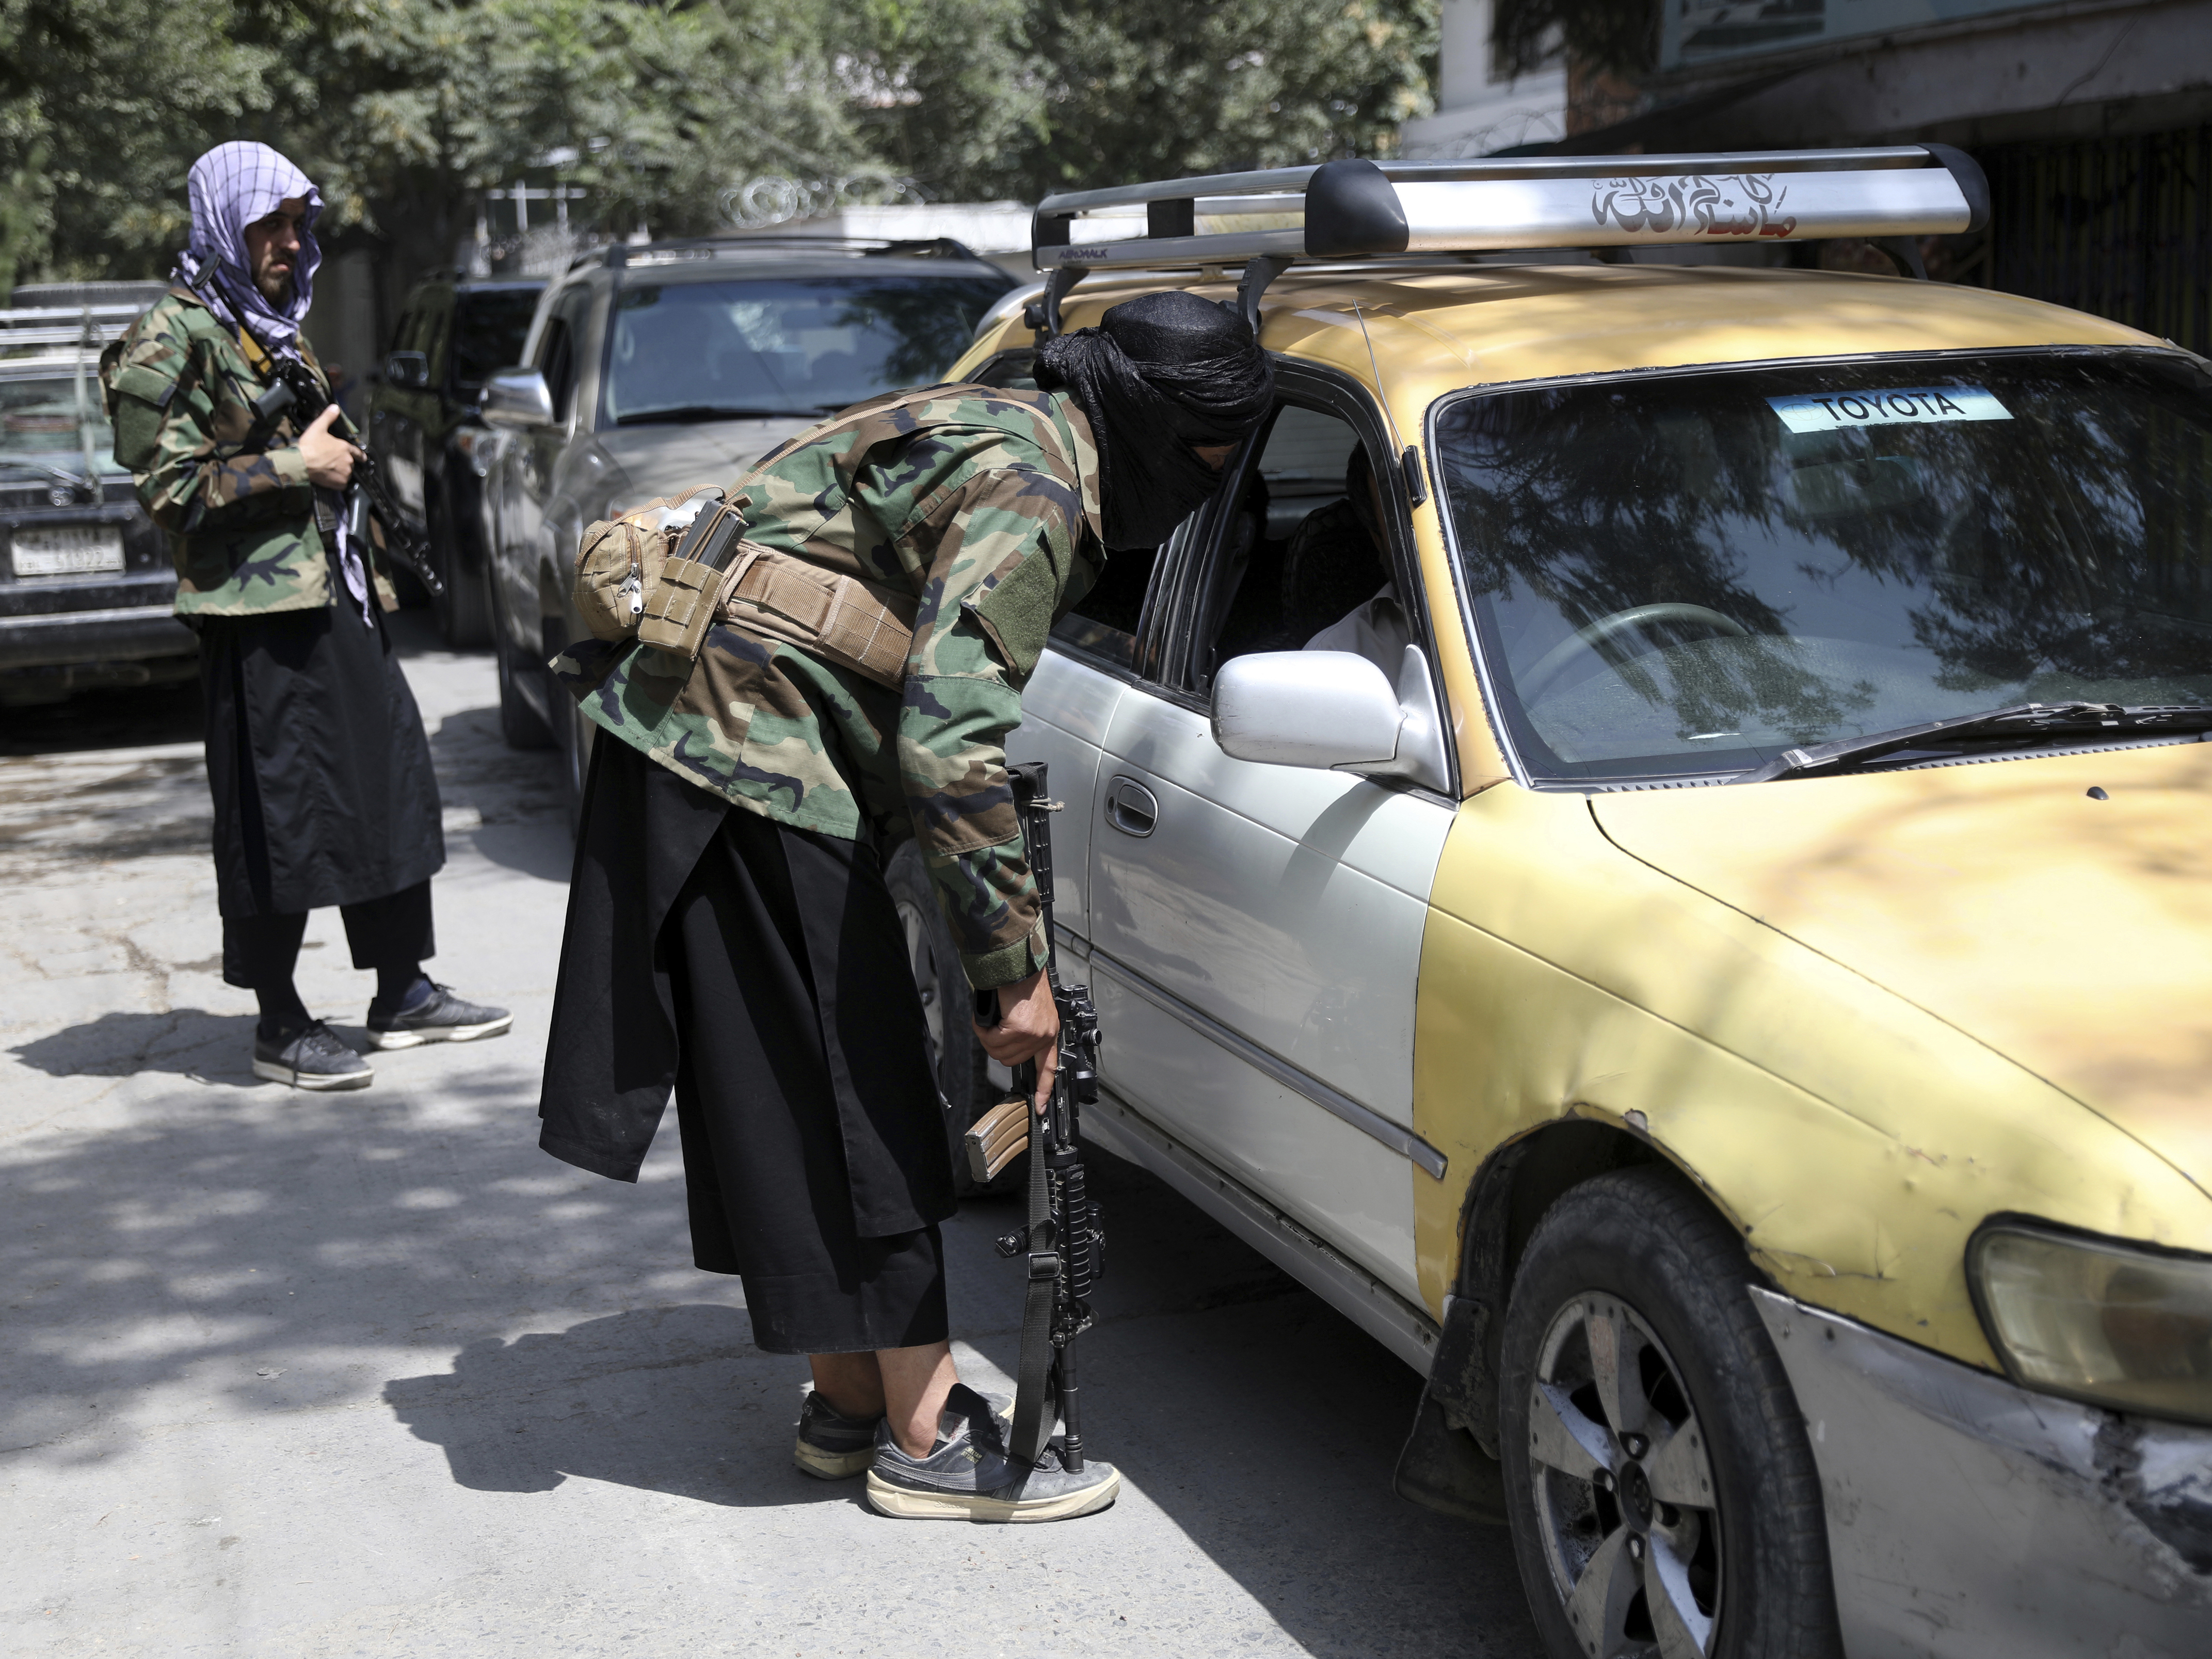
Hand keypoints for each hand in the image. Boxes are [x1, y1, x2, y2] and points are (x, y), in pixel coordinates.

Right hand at [299, 404, 361, 489]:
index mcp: (345, 448)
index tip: (362, 458)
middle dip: (343, 463)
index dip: (359, 456)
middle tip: (332, 463)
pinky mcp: (339, 483)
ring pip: (346, 474)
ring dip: (341, 473)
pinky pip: (342, 484)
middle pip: (350, 464)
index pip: (358, 453)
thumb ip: (328, 417)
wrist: (300, 462)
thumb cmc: (309, 446)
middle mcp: (348, 461)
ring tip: (329, 470)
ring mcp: (345, 473)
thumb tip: (335, 407)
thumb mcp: (318, 427)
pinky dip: (337, 482)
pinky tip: (329, 479)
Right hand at [973, 968, 1059, 1112]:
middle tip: (991, 1029)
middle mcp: (1045, 1035)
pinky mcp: (1020, 1028)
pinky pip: (992, 1039)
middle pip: (1011, 1060)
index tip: (1038, 1106)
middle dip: (996, 1046)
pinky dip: (983, 1029)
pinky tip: (986, 1018)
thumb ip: (1024, 1033)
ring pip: (999, 1052)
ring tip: (989, 1020)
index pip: (1048, 1068)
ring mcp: (1033, 1033)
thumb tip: (1008, 1046)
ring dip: (987, 1037)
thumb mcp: (1031, 1012)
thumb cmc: (1022, 983)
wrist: (1019, 964)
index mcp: (1049, 1033)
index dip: (1042, 1088)